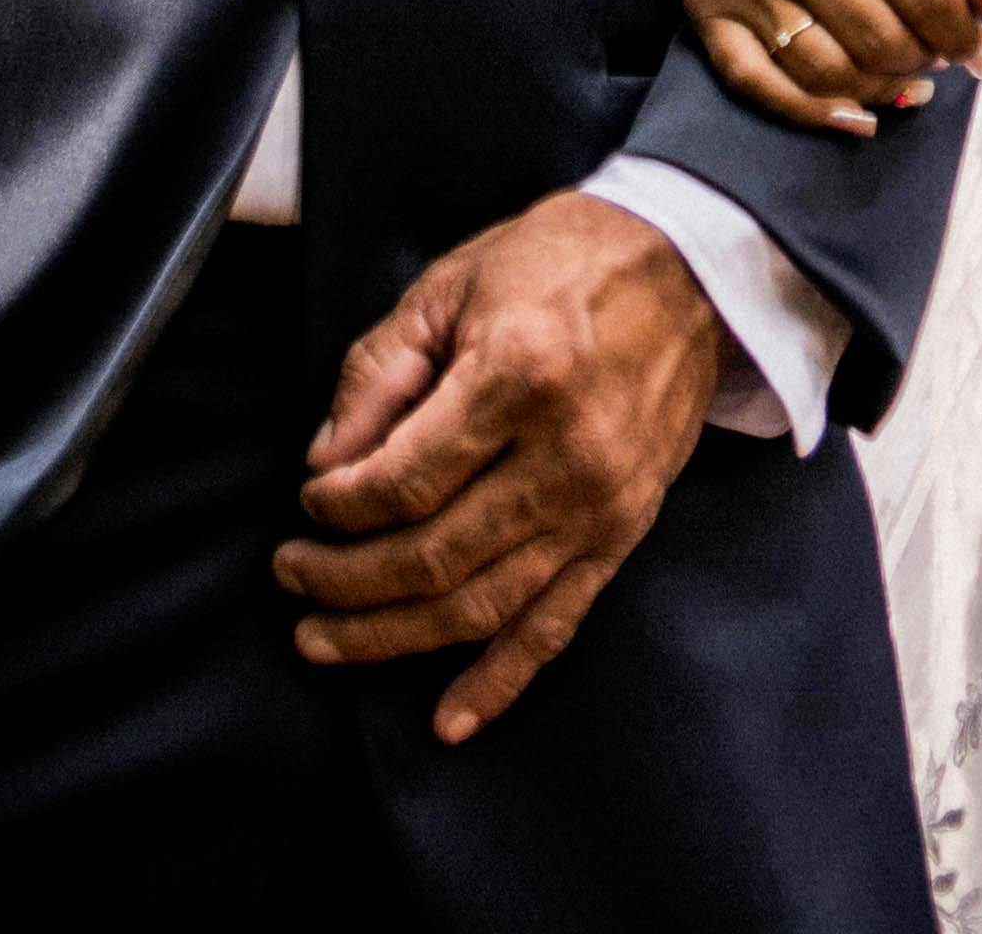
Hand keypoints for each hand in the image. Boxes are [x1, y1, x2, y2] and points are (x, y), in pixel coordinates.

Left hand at [279, 193, 723, 743]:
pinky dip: (499, 682)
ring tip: (324, 639)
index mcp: (518, 377)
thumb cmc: (560, 262)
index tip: (309, 503)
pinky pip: (555, 627)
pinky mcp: (623, 535)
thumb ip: (379, 372)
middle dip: (344, 580)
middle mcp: (566, 456)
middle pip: (432, 556)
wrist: (689, 269)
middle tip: (292, 575)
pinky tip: (447, 719)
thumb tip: (325, 464)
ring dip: (392, 637)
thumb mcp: (451, 285)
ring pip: (480, 606)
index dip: (338, 508)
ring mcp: (601, 507)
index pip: (402, 480)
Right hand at [683, 0, 981, 137]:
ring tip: (903, 75)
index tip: (977, 47)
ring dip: (883, 88)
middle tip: (936, 54)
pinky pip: (760, 87)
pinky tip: (858, 115)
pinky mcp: (706, 16)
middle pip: (881, 39)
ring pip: (830, 72)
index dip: (965, 33)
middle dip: (926, 58)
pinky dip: (816, 115)